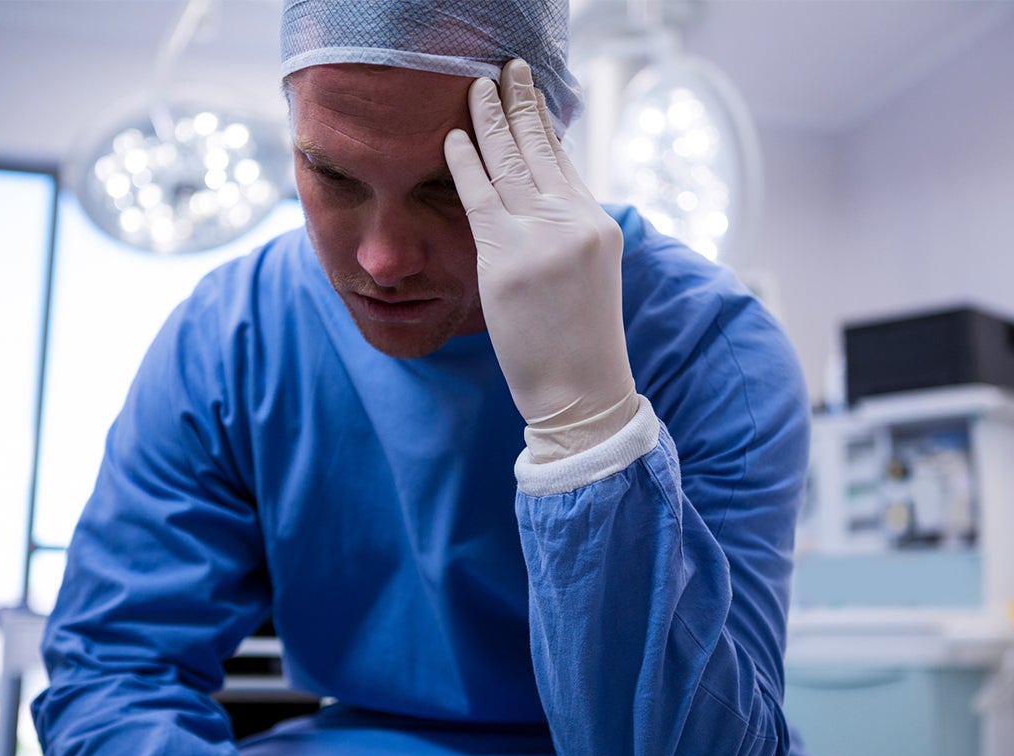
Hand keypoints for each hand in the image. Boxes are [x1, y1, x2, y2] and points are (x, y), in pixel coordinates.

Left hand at [444, 59, 637, 461]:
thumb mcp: (591, 276)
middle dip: (520, 103)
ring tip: (474, 87)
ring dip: (489, 119)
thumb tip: (540, 199)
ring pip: (509, 163)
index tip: (532, 93)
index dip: (545, 123)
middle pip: (540, 149)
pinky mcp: (508, 258)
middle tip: (506, 68)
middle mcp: (575, 221)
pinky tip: (451, 137)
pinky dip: (463, 161)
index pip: (565, 161)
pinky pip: (479, 195)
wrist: (582, 393)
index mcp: (597, 225)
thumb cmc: (581, 343)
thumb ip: (569, 232)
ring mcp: (542, 237)